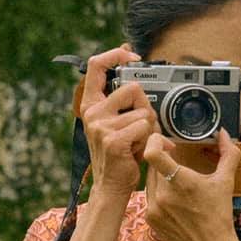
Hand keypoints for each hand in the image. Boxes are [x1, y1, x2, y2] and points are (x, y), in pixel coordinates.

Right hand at [79, 47, 157, 198]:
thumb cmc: (119, 154)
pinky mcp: (114, 140)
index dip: (115, 54)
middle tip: (141, 125)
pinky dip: (148, 139)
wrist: (111, 186)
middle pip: (133, 88)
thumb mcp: (115, 123)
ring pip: (143, 112)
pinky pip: (144, 128)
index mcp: (92, 105)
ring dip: (148, 128)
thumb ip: (124, 102)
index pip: (96, 65)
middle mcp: (93, 113)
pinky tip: (136, 151)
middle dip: (146, 106)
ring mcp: (101, 126)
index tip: (132, 56)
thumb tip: (139, 75)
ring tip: (137, 142)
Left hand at [141, 128, 240, 240]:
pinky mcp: (150, 219)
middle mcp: (162, 194)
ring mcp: (153, 208)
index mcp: (180, 182)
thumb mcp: (226, 181)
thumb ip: (228, 153)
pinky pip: (149, 196)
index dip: (155, 141)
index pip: (152, 153)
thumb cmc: (220, 214)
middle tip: (176, 159)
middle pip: (153, 165)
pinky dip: (159, 193)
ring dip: (160, 176)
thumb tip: (225, 134)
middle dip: (164, 159)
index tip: (168, 143)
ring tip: (178, 183)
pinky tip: (174, 201)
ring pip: (150, 180)